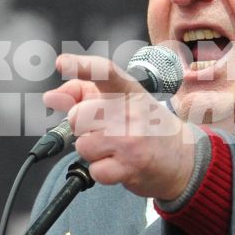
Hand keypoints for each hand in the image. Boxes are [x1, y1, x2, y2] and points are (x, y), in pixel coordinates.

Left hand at [42, 54, 200, 200]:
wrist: (183, 160)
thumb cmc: (146, 127)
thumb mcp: (120, 102)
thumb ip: (82, 94)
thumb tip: (51, 97)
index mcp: (128, 91)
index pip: (104, 72)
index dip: (81, 66)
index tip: (62, 63)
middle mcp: (131, 112)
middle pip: (78, 116)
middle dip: (80, 127)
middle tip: (102, 130)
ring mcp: (131, 140)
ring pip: (83, 145)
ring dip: (92, 151)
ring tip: (114, 148)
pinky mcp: (131, 167)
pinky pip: (94, 170)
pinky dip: (101, 171)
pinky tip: (119, 164)